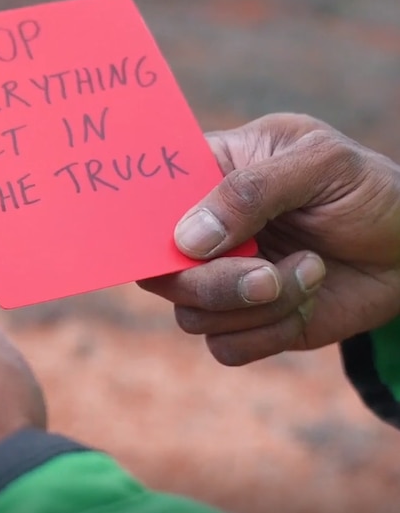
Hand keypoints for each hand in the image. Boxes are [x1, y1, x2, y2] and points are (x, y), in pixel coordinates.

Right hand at [139, 113, 399, 365]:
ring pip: (190, 315)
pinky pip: (225, 348)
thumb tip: (186, 240)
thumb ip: (251, 191)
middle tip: (264, 275)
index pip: (148, 201)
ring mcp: (222, 279)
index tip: (170, 243)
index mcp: (210, 176)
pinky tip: (308, 296)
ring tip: (309, 271)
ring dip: (254, 306)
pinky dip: (268, 333)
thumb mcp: (321, 164)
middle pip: (159, 272)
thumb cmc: (369, 190)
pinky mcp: (246, 322)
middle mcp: (205, 232)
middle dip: (210, 282)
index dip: (143, 225)